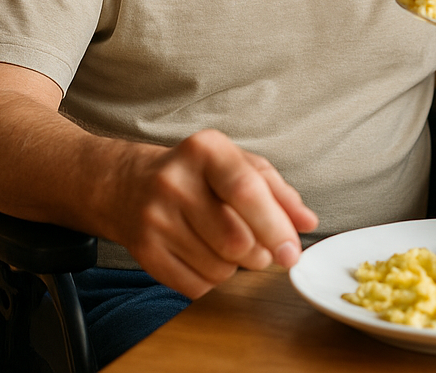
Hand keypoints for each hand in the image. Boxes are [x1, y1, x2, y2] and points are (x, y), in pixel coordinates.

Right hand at [114, 129, 318, 297]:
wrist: (128, 184)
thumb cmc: (199, 172)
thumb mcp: (238, 164)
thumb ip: (277, 191)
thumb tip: (307, 223)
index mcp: (206, 149)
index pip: (247, 191)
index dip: (275, 226)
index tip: (293, 251)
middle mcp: (176, 181)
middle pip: (236, 238)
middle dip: (261, 253)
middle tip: (264, 249)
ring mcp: (155, 217)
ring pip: (219, 267)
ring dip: (237, 267)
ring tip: (229, 245)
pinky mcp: (143, 251)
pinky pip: (195, 286)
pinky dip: (212, 280)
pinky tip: (206, 256)